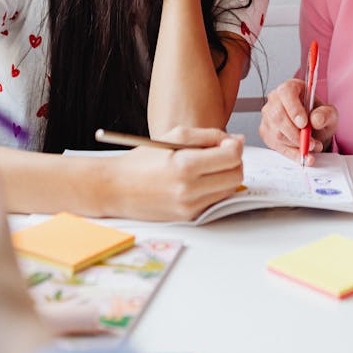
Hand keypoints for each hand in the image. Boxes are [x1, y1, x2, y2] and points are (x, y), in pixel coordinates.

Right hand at [106, 126, 243, 219]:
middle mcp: (189, 190)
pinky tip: (201, 179)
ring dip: (226, 175)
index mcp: (185, 166)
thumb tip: (236, 140)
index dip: (234, 145)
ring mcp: (190, 206)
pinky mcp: (188, 217)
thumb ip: (208, 136)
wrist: (116, 188)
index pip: (232, 156)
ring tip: (209, 165)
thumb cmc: (142, 160)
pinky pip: (215, 200)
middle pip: (236, 175)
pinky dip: (215, 188)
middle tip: (222, 152)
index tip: (227, 142)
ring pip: (229, 189)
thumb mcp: (174, 136)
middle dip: (235, 161)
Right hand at [258, 78, 337, 162]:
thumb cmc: (319, 116)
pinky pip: (277, 146)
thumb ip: (325, 114)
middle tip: (312, 142)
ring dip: (297, 145)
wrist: (315, 130)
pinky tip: (304, 157)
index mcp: (290, 88)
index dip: (293, 108)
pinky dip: (292, 154)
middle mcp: (275, 100)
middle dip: (296, 133)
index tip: (304, 123)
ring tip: (313, 146)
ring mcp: (268, 117)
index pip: (286, 93)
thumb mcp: (329, 113)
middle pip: (278, 116)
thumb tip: (315, 120)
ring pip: (277, 134)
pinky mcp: (266, 133)